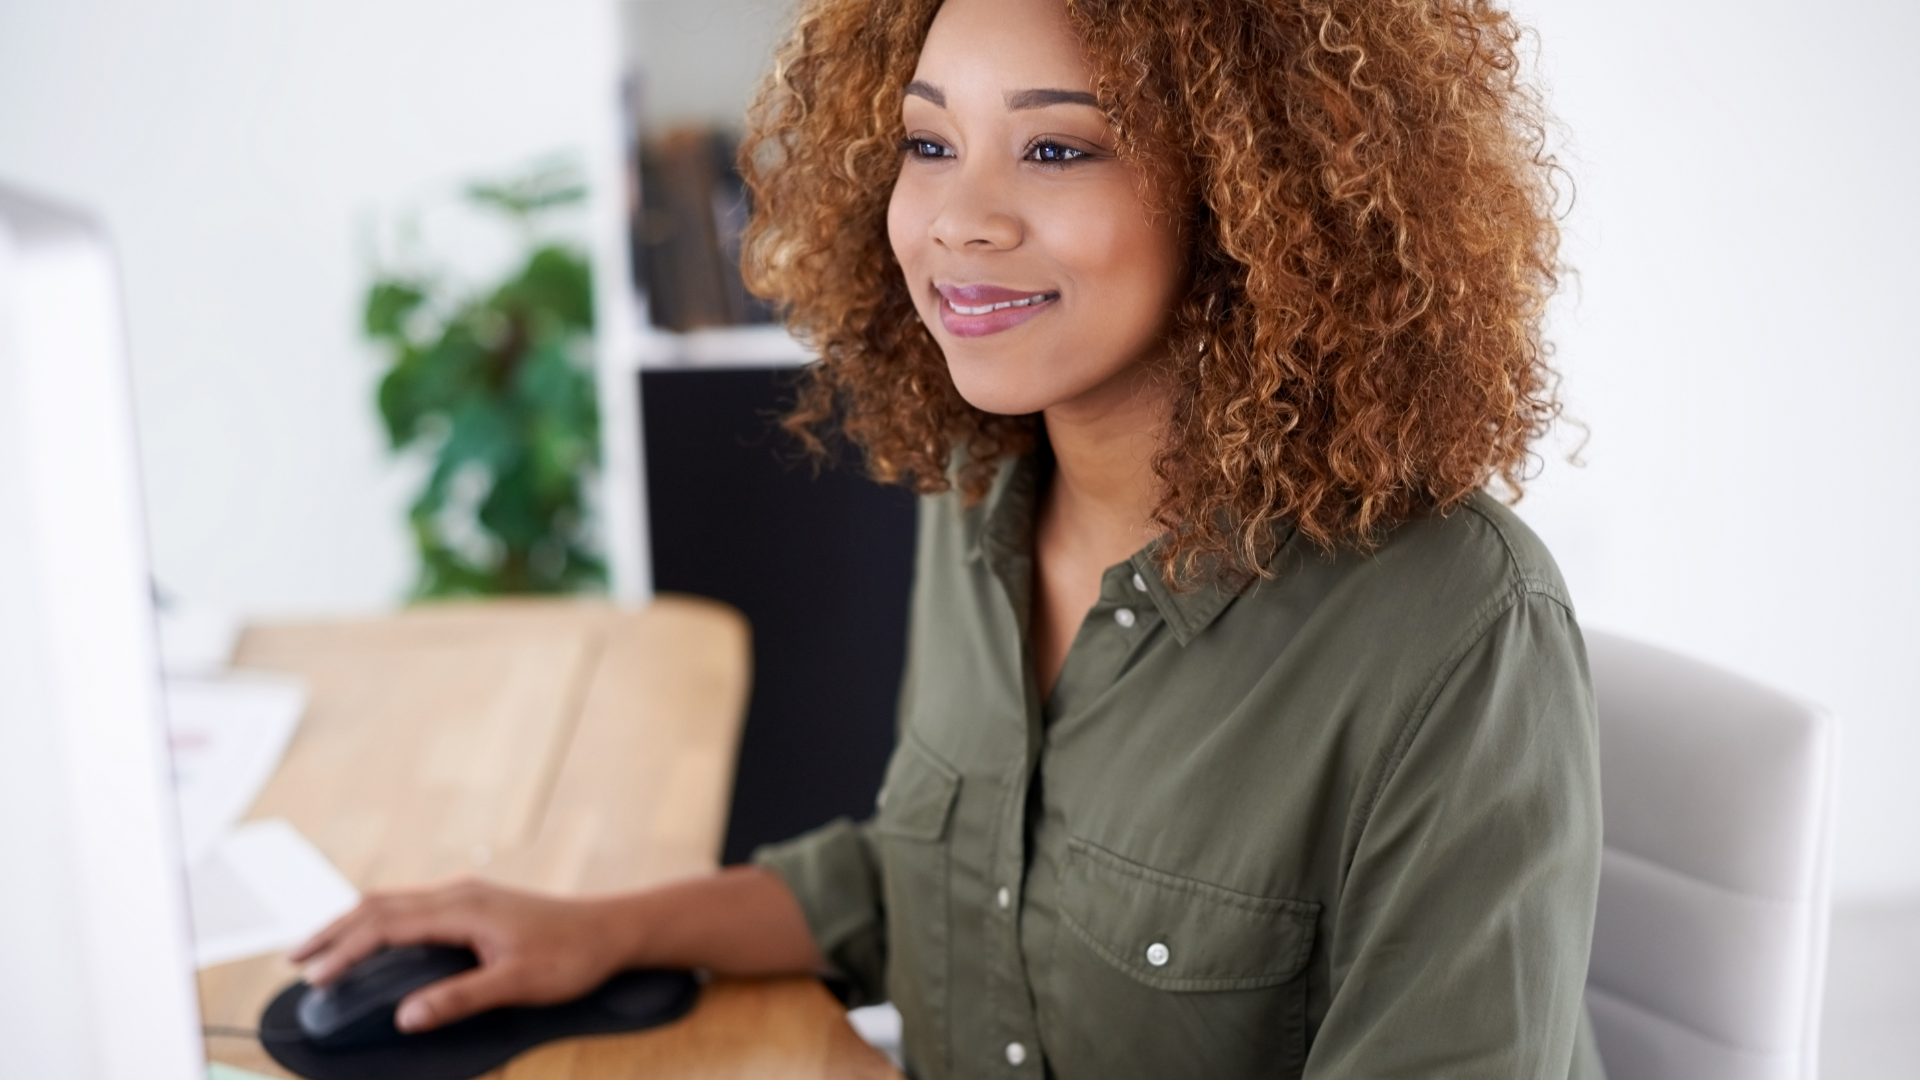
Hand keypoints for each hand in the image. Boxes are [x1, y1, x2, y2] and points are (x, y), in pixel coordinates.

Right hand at [288, 879, 626, 1032]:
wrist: (611, 930)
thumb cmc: (572, 957)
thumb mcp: (517, 984)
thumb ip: (460, 999)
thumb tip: (405, 1016)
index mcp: (462, 909)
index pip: (386, 926)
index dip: (346, 950)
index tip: (314, 976)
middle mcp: (457, 894)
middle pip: (379, 906)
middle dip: (333, 930)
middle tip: (293, 957)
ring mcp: (465, 895)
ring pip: (392, 902)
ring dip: (352, 923)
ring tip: (318, 949)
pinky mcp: (473, 903)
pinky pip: (411, 907)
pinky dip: (378, 921)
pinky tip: (371, 940)